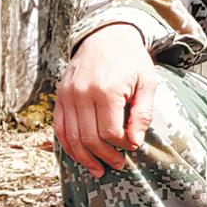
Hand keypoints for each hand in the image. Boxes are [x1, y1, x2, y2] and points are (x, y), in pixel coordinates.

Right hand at [52, 23, 157, 178]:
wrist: (106, 36)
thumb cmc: (130, 61)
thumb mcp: (147, 82)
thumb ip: (142, 113)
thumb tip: (134, 142)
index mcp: (106, 90)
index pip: (110, 132)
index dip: (122, 145)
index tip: (132, 147)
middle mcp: (82, 94)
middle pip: (89, 138)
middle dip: (104, 156)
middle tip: (118, 165)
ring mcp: (67, 95)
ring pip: (71, 137)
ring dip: (84, 158)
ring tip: (98, 170)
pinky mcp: (60, 97)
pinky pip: (59, 128)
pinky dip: (68, 146)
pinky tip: (80, 156)